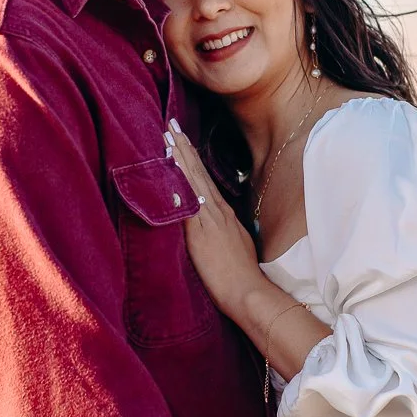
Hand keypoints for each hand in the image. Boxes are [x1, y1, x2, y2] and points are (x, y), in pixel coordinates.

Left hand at [166, 121, 266, 319]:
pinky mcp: (201, 231)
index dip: (194, 160)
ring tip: (169, 135)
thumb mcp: (235, 246)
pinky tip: (171, 167)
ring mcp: (210, 219)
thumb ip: (223, 232)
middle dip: (185, 148)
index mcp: (225, 215)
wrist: (248, 291)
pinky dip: (180, 180)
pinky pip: (188, 199)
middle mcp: (217, 212)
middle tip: (172, 125)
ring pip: (193, 180)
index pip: (206, 181)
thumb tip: (213, 226)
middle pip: (198, 173)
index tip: (183, 140)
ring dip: (180, 156)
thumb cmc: (242, 275)